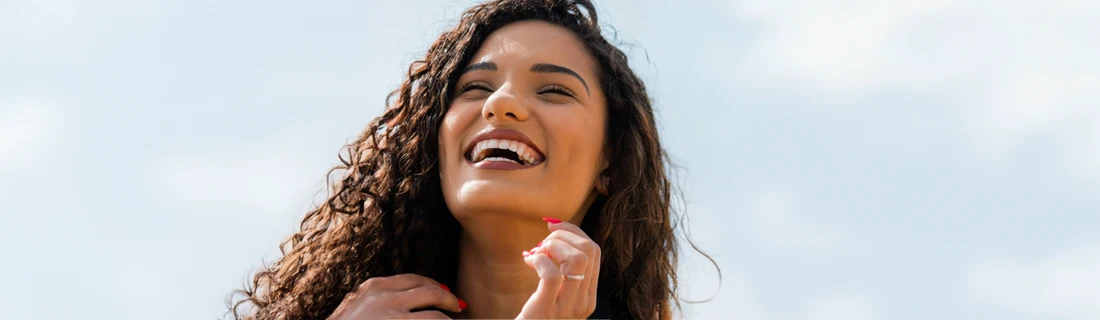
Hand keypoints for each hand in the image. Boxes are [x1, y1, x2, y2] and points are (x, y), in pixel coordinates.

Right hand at [328, 273, 465, 319]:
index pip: (412, 279)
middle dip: (448, 298)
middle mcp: (385, 297)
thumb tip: (399, 302)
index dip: (433, 285)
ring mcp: (392, 315)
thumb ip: (374, 300)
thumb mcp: (354, 307)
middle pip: (430, 291)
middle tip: (459, 306)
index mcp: (374, 287)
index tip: (444, 291)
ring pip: (435, 316)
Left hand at [517, 218, 601, 319]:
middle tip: (542, 243)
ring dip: (553, 245)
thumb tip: (554, 234)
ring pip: (577, 258)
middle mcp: (584, 303)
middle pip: (589, 250)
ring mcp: (567, 309)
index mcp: (588, 297)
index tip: (553, 229)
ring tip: (536, 253)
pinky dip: (539, 259)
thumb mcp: (555, 297)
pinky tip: (528, 261)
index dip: (574, 232)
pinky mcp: (546, 312)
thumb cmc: (535, 319)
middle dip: (564, 235)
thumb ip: (561, 273)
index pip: (594, 251)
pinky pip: (551, 274)